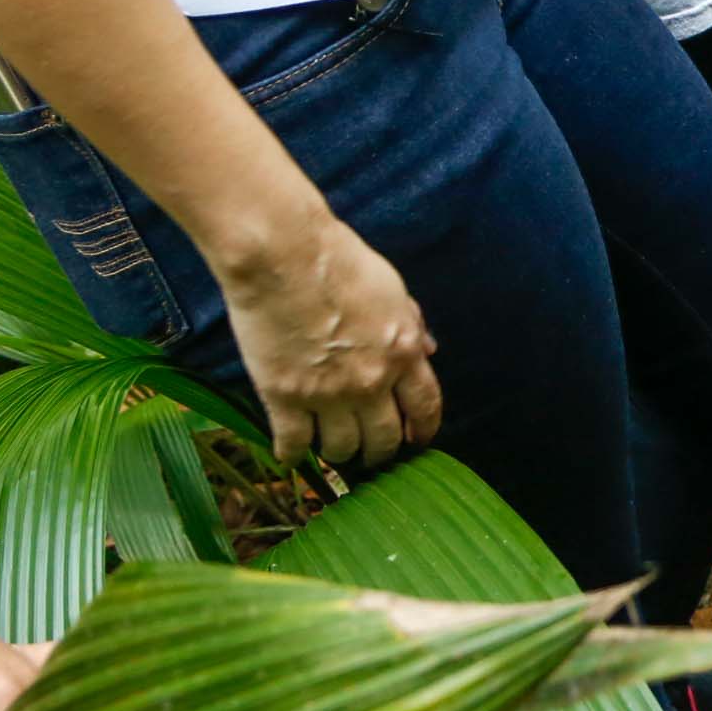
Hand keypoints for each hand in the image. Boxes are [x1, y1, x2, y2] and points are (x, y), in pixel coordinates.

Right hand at [210, 210, 442, 469]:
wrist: (283, 254)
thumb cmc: (338, 261)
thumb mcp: (392, 288)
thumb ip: (410, 324)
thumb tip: (428, 349)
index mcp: (402, 353)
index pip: (425, 408)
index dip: (423, 430)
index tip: (417, 441)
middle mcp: (371, 382)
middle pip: (384, 438)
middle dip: (381, 450)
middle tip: (371, 452)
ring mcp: (327, 393)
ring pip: (341, 448)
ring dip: (340, 453)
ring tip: (332, 449)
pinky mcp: (284, 396)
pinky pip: (294, 443)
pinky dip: (293, 455)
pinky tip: (291, 456)